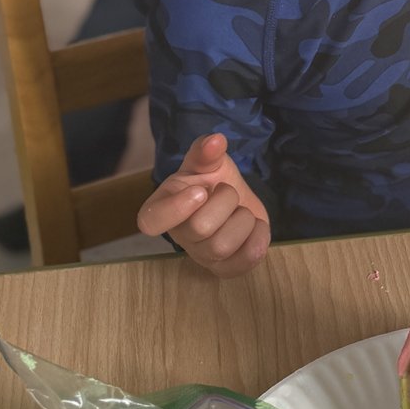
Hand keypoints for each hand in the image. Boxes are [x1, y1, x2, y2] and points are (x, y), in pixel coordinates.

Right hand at [137, 133, 270, 276]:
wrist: (234, 202)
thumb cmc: (212, 181)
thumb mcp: (207, 163)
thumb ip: (206, 152)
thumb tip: (215, 140)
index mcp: (163, 208)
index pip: (151, 221)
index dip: (176, 209)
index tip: (201, 191)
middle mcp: (179, 236)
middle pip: (200, 228)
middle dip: (226, 201)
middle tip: (229, 192)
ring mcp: (202, 256)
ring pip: (223, 246)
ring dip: (243, 220)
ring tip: (241, 211)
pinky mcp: (225, 268)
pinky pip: (243, 263)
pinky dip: (258, 239)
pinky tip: (256, 226)